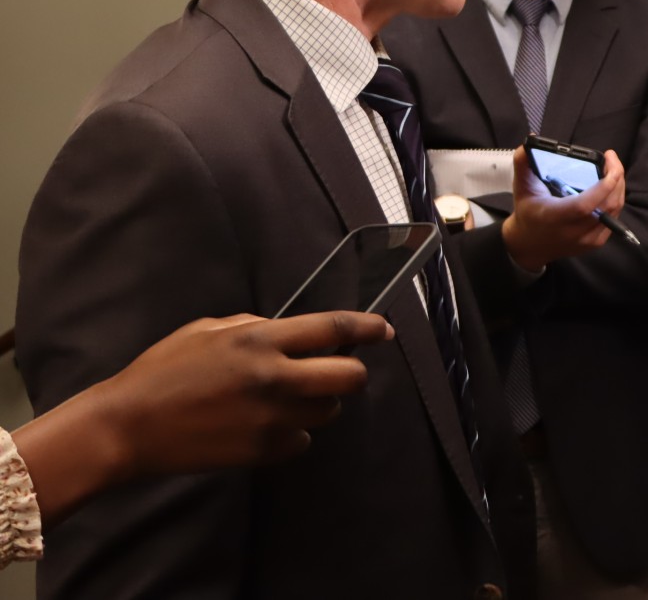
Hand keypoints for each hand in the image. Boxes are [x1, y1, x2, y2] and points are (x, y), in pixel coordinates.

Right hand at [104, 311, 393, 475]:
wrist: (131, 425)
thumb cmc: (164, 370)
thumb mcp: (209, 330)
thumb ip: (254, 327)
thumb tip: (285, 331)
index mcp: (259, 341)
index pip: (331, 329)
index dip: (365, 327)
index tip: (383, 328)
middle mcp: (273, 379)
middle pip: (348, 377)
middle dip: (353, 371)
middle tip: (339, 368)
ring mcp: (270, 420)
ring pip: (328, 411)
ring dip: (321, 401)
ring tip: (290, 395)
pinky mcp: (262, 453)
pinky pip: (301, 442)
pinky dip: (294, 433)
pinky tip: (265, 424)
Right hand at [502, 145, 625, 271]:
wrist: (530, 244)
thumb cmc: (527, 212)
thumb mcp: (521, 186)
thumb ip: (523, 162)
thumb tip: (531, 138)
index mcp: (553, 217)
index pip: (584, 205)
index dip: (603, 185)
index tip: (608, 161)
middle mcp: (573, 231)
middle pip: (606, 205)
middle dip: (616, 178)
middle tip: (611, 158)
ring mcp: (587, 240)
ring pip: (614, 210)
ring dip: (618, 187)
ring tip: (612, 168)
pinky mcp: (596, 242)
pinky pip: (613, 218)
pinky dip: (615, 199)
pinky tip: (610, 187)